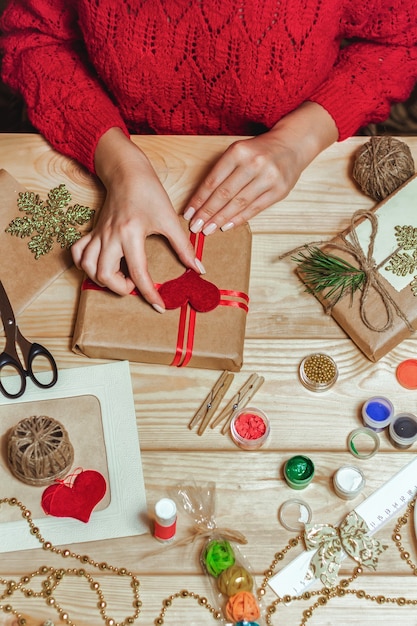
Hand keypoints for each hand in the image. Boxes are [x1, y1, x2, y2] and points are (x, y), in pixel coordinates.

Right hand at [71, 129, 203, 310]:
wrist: (128, 172)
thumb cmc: (149, 193)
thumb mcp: (170, 219)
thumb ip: (183, 247)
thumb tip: (198, 269)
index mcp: (131, 234)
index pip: (138, 272)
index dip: (149, 293)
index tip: (158, 306)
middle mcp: (110, 237)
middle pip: (104, 275)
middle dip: (120, 288)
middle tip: (135, 283)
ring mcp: (99, 235)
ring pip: (87, 267)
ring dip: (101, 279)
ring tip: (119, 276)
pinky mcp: (93, 232)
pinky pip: (78, 253)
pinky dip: (85, 264)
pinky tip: (99, 265)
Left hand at [183, 102, 338, 233]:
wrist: (292, 145)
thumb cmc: (258, 151)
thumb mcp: (238, 152)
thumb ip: (222, 172)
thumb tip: (202, 202)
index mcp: (238, 151)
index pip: (213, 181)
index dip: (199, 200)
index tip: (188, 213)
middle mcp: (254, 163)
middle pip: (224, 194)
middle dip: (207, 213)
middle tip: (195, 227)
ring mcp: (268, 178)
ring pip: (239, 203)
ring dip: (221, 219)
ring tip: (208, 230)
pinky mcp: (279, 190)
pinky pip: (255, 209)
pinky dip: (239, 219)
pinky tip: (226, 226)